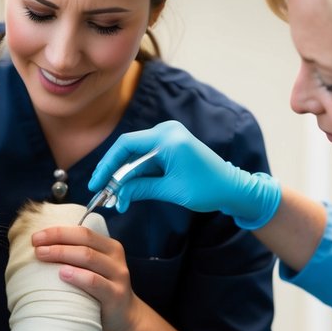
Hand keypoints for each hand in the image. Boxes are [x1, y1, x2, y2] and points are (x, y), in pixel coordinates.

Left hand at [30, 225, 141, 330]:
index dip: (58, 231)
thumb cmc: (100, 291)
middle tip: (36, 246)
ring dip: (62, 253)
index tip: (36, 237)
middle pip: (84, 240)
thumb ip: (77, 257)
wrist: (125, 317)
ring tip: (42, 255)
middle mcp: (115, 257)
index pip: (82, 232)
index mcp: (109, 246)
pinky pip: (94, 281)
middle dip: (57, 240)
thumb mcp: (93, 269)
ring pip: (88, 257)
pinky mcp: (115, 295)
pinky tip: (62, 274)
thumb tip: (42, 247)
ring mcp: (118, 275)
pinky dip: (77, 276)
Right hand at [89, 121, 280, 229]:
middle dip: (115, 173)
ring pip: (137, 156)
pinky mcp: (172, 146)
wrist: (233, 188)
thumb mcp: (170, 190)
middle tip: (103, 193)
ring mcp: (170, 137)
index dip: (108, 165)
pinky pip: (148, 158)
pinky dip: (138, 174)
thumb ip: (140, 188)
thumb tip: (116, 195)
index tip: (97, 183)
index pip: (126, 145)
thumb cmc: (207, 188)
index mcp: (168, 137)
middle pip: (129, 149)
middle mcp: (167, 131)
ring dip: (126, 177)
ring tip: (116, 199)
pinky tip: (129, 191)